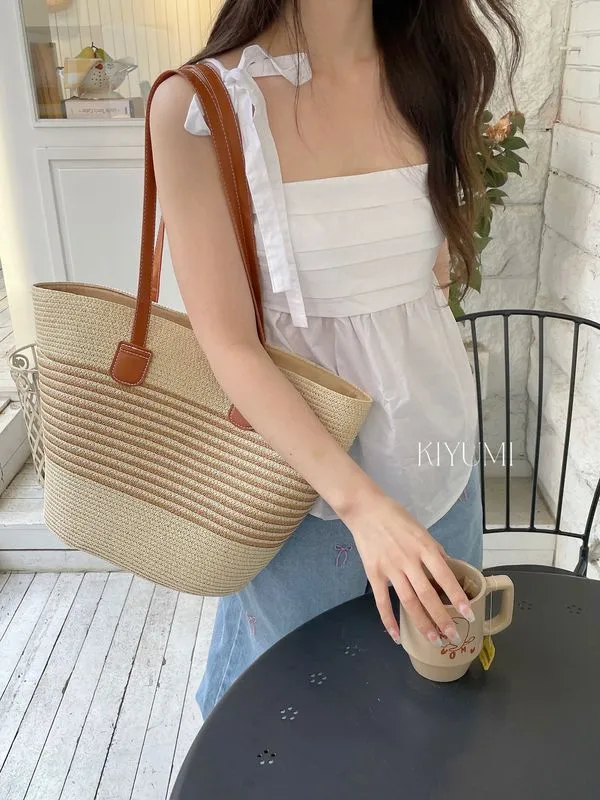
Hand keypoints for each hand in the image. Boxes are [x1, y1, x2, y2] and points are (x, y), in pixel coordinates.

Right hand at [343, 490, 474, 646]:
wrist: (365, 509)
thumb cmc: (396, 517)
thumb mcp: (422, 529)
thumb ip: (434, 550)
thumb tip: (450, 569)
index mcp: (424, 547)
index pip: (445, 576)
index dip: (457, 597)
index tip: (468, 614)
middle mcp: (409, 560)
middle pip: (427, 595)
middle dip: (442, 618)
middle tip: (453, 636)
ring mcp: (390, 568)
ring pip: (408, 602)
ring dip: (422, 623)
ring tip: (433, 639)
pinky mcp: (373, 573)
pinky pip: (382, 601)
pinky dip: (389, 621)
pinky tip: (397, 636)